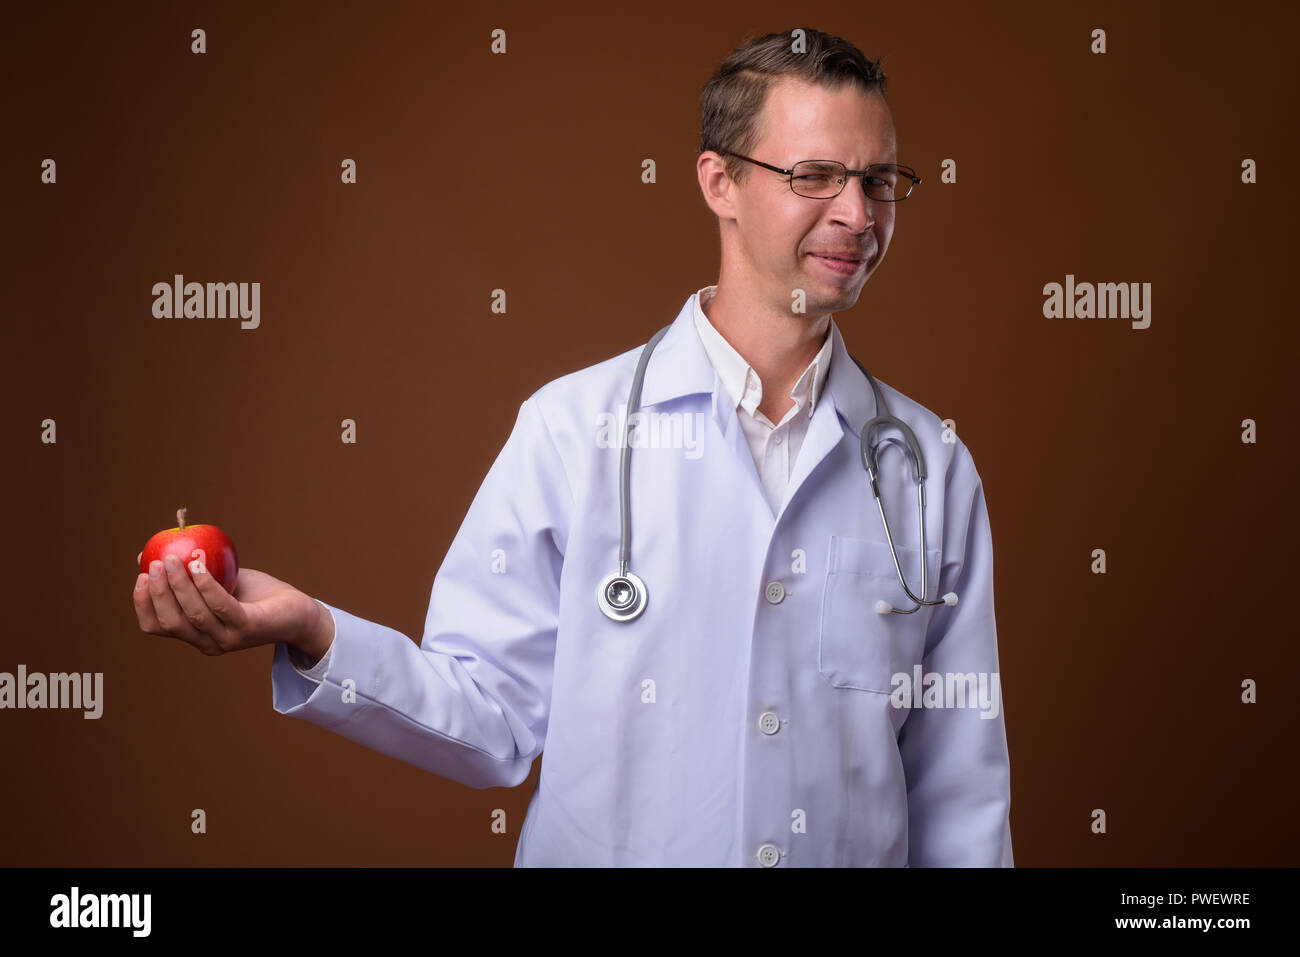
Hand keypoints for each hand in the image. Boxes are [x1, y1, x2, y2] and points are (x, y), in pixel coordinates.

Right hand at [133, 551, 322, 656]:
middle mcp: (208, 642)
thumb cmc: (257, 594)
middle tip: (155, 563)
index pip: (157, 626)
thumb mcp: (218, 579)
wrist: (300, 611)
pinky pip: (222, 606)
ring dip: (179, 584)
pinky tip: (198, 564)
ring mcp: (229, 638)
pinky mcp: (249, 628)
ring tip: (174, 557)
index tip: (140, 576)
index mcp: (196, 634)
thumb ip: (189, 571)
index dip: (143, 603)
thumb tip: (148, 552)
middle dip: (158, 592)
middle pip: (171, 622)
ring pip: (194, 614)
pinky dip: (206, 585)